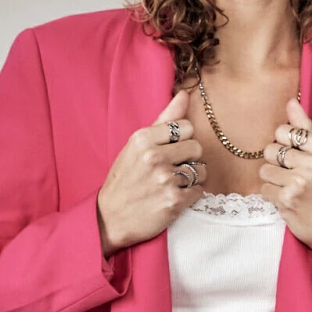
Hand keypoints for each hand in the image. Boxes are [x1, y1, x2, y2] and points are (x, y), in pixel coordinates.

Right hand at [96, 89, 208, 256]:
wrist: (110, 218)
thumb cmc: (125, 179)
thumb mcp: (136, 146)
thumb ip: (163, 120)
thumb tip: (184, 94)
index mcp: (142, 138)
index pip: (186, 127)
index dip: (182, 140)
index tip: (170, 151)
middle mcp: (154, 157)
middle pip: (197, 147)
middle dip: (189, 159)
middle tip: (172, 169)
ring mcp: (165, 180)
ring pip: (201, 170)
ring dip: (192, 178)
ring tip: (173, 183)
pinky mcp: (174, 201)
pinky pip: (199, 191)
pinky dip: (190, 195)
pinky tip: (174, 197)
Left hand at [260, 97, 311, 281]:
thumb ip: (307, 130)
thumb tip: (291, 102)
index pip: (284, 131)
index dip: (283, 144)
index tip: (294, 158)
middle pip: (270, 149)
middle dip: (275, 163)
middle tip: (291, 177)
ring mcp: (299, 182)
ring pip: (264, 170)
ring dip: (272, 182)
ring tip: (290, 190)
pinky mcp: (287, 200)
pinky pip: (264, 189)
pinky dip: (272, 197)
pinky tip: (288, 202)